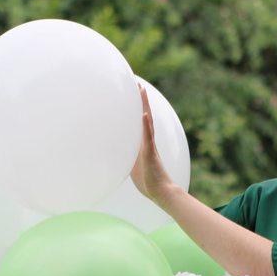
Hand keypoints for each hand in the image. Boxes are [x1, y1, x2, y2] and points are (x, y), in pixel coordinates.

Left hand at [130, 85, 178, 204]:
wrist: (160, 191)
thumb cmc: (147, 181)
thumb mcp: (132, 166)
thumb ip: (126, 157)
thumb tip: (115, 156)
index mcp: (142, 144)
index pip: (138, 122)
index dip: (135, 109)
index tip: (133, 94)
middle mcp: (147, 141)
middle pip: (144, 116)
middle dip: (141, 101)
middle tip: (138, 84)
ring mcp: (149, 145)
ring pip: (146, 122)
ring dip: (144, 106)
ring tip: (142, 91)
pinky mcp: (150, 152)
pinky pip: (148, 137)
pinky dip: (146, 125)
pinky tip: (144, 114)